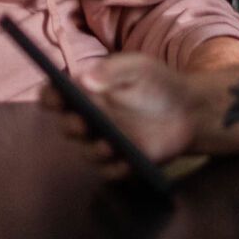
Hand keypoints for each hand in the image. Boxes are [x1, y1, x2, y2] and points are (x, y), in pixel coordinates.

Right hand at [41, 52, 195, 178]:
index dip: (49, 97)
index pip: (55, 96)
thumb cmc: (157, 82)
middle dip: (71, 125)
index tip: (55, 97)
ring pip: (87, 152)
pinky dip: (117, 168)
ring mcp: (104, 142)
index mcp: (86, 94)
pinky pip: (110, 171)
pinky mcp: (122, 161)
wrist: (188, 109)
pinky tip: (127, 162)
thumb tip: (84, 80)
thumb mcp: (137, 67)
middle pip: (67, 126)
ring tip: (108, 145)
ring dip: (95, 150)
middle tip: (82, 123)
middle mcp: (89, 119)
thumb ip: (111, 69)